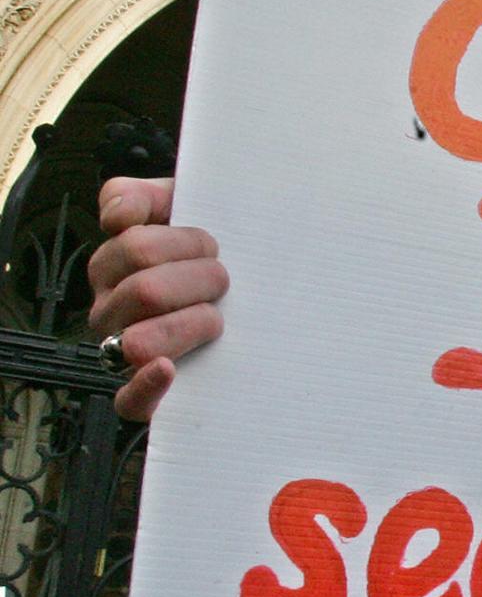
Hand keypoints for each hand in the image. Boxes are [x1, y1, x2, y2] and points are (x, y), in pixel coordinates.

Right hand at [86, 178, 226, 421]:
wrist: (255, 291)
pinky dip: (147, 386)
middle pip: (146, 290)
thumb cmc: (213, 252)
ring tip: (217, 317)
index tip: (212, 244)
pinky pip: (129, 401)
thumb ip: (140, 195)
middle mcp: (112, 309)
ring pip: (142, 340)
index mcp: (114, 266)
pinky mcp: (144, 394)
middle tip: (223, 280)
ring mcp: (123, 352)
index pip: (135, 246)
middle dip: (201, 280)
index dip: (183, 242)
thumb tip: (118, 216)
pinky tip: (166, 370)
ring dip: (194, 323)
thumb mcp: (180, 207)